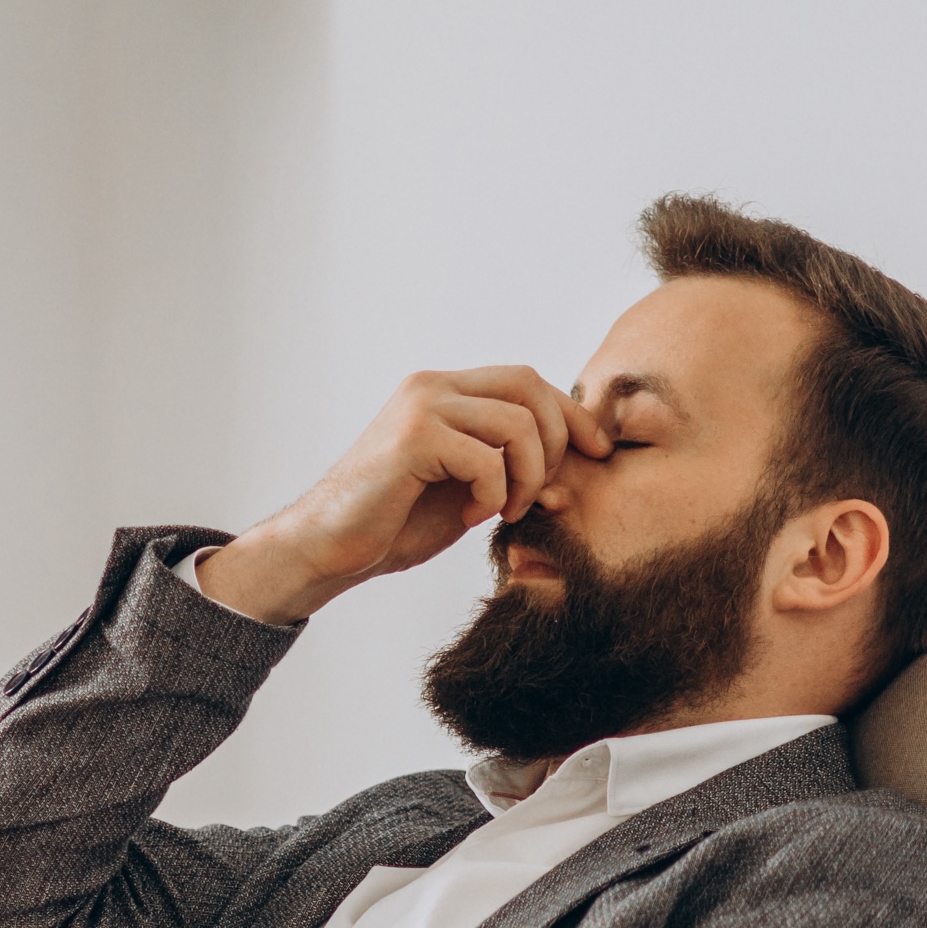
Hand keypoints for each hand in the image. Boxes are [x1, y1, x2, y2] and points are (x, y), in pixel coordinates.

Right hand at [195, 368, 608, 625]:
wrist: (329, 547)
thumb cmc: (393, 522)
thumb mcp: (466, 491)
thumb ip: (509, 471)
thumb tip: (569, 480)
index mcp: (444, 391)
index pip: (527, 381)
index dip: (570, 414)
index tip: (596, 452)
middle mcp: (432, 386)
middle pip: (530, 386)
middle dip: (556, 442)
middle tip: (541, 493)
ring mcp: (422, 407)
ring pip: (517, 423)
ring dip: (526, 476)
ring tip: (503, 510)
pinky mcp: (414, 437)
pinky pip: (488, 458)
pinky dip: (493, 494)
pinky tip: (470, 516)